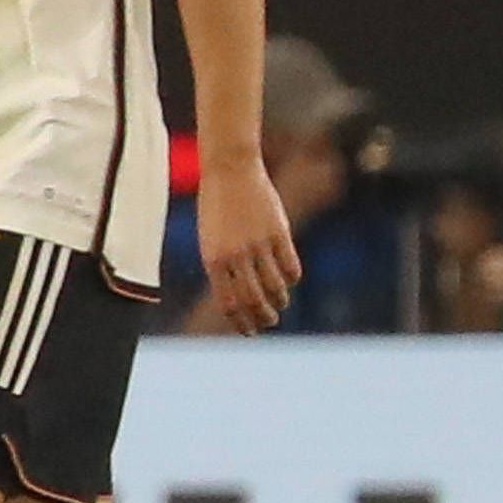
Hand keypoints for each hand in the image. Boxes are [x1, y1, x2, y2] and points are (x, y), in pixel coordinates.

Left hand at [194, 152, 301, 333]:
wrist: (229, 170)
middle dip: (262, 317)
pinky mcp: (279, 233)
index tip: (249, 332)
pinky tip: (289, 281)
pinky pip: (291, 267)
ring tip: (279, 304)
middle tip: (269, 322)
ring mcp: (258, 245)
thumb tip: (237, 298)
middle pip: (253, 300)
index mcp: (212, 259)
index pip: (228, 303)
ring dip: (278, 300)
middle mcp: (235, 256)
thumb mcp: (210, 239)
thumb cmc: (216, 207)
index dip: (240, 322)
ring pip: (275, 287)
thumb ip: (222, 267)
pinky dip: (291, 279)